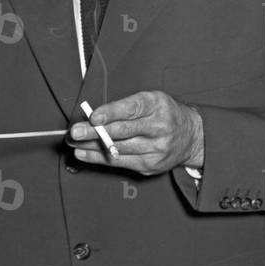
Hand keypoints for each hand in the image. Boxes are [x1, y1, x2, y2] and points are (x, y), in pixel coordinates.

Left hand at [68, 91, 203, 174]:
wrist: (192, 136)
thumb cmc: (163, 113)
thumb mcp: (150, 100)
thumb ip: (124, 106)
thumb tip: (92, 116)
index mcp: (157, 105)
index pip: (131, 109)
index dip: (111, 113)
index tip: (93, 117)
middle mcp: (158, 128)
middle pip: (122, 131)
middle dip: (95, 132)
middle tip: (75, 132)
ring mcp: (155, 149)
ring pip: (117, 149)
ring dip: (90, 146)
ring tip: (73, 142)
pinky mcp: (150, 165)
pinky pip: (119, 162)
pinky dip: (98, 158)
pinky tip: (83, 154)